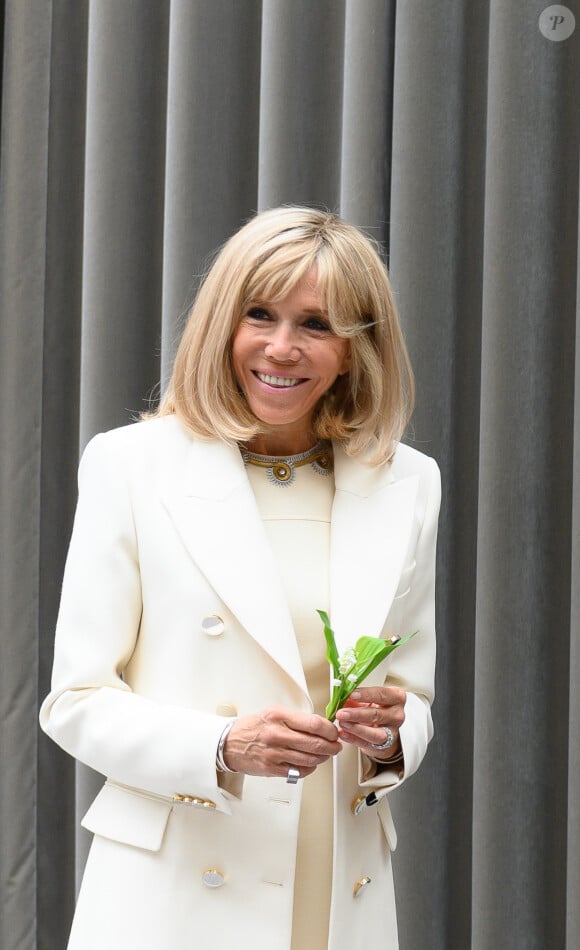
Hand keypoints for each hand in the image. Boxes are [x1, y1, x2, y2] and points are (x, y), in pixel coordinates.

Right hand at [223, 706, 341, 777]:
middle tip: (336, 745)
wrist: (229, 744)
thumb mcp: (273, 713)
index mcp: (279, 716)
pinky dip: (309, 768)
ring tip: (326, 754)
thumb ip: (296, 718)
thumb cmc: (252, 727)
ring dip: (323, 758)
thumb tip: (320, 725)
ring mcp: (274, 754)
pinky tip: (310, 763)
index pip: (314, 724)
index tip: (334, 732)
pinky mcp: (272, 769)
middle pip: (316, 743)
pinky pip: (299, 772)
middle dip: (332, 746)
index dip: (330, 730)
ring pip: (310, 759)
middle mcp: (277, 734)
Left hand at [335, 686, 405, 760]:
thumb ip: (358, 699)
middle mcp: (397, 715)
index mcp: (396, 698)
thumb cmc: (377, 708)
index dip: (366, 694)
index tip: (351, 695)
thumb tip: (343, 698)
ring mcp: (392, 732)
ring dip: (356, 728)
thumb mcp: (370, 699)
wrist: (385, 728)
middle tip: (341, 713)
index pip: (382, 694)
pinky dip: (354, 739)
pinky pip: (368, 743)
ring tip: (342, 723)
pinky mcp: (384, 746)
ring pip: (375, 733)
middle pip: (377, 714)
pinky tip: (344, 733)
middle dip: (356, 714)